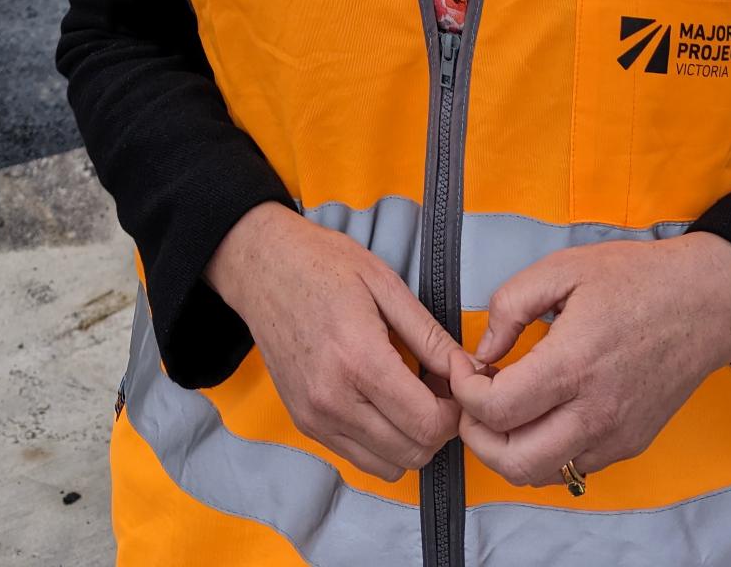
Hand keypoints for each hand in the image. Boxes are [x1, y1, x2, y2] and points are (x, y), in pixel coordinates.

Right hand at [206, 202, 468, 480]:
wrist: (262, 266)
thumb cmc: (322, 264)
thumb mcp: (385, 283)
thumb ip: (430, 335)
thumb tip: (468, 370)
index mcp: (358, 360)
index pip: (427, 424)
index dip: (456, 412)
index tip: (457, 385)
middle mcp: (333, 400)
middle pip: (413, 453)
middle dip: (439, 428)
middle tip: (439, 390)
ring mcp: (315, 417)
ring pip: (389, 466)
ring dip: (411, 441)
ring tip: (410, 396)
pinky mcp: (305, 424)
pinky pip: (360, 458)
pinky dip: (383, 443)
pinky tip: (383, 402)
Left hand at [449, 232, 730, 488]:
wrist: (704, 303)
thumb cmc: (635, 279)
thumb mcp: (562, 269)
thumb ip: (510, 305)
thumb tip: (482, 351)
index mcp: (573, 364)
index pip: (497, 410)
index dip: (464, 391)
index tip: (464, 366)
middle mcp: (595, 413)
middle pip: (514, 462)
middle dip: (477, 436)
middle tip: (472, 400)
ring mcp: (615, 436)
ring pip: (542, 474)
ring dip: (507, 449)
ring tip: (502, 408)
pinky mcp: (630, 445)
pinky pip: (573, 465)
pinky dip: (544, 449)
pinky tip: (540, 411)